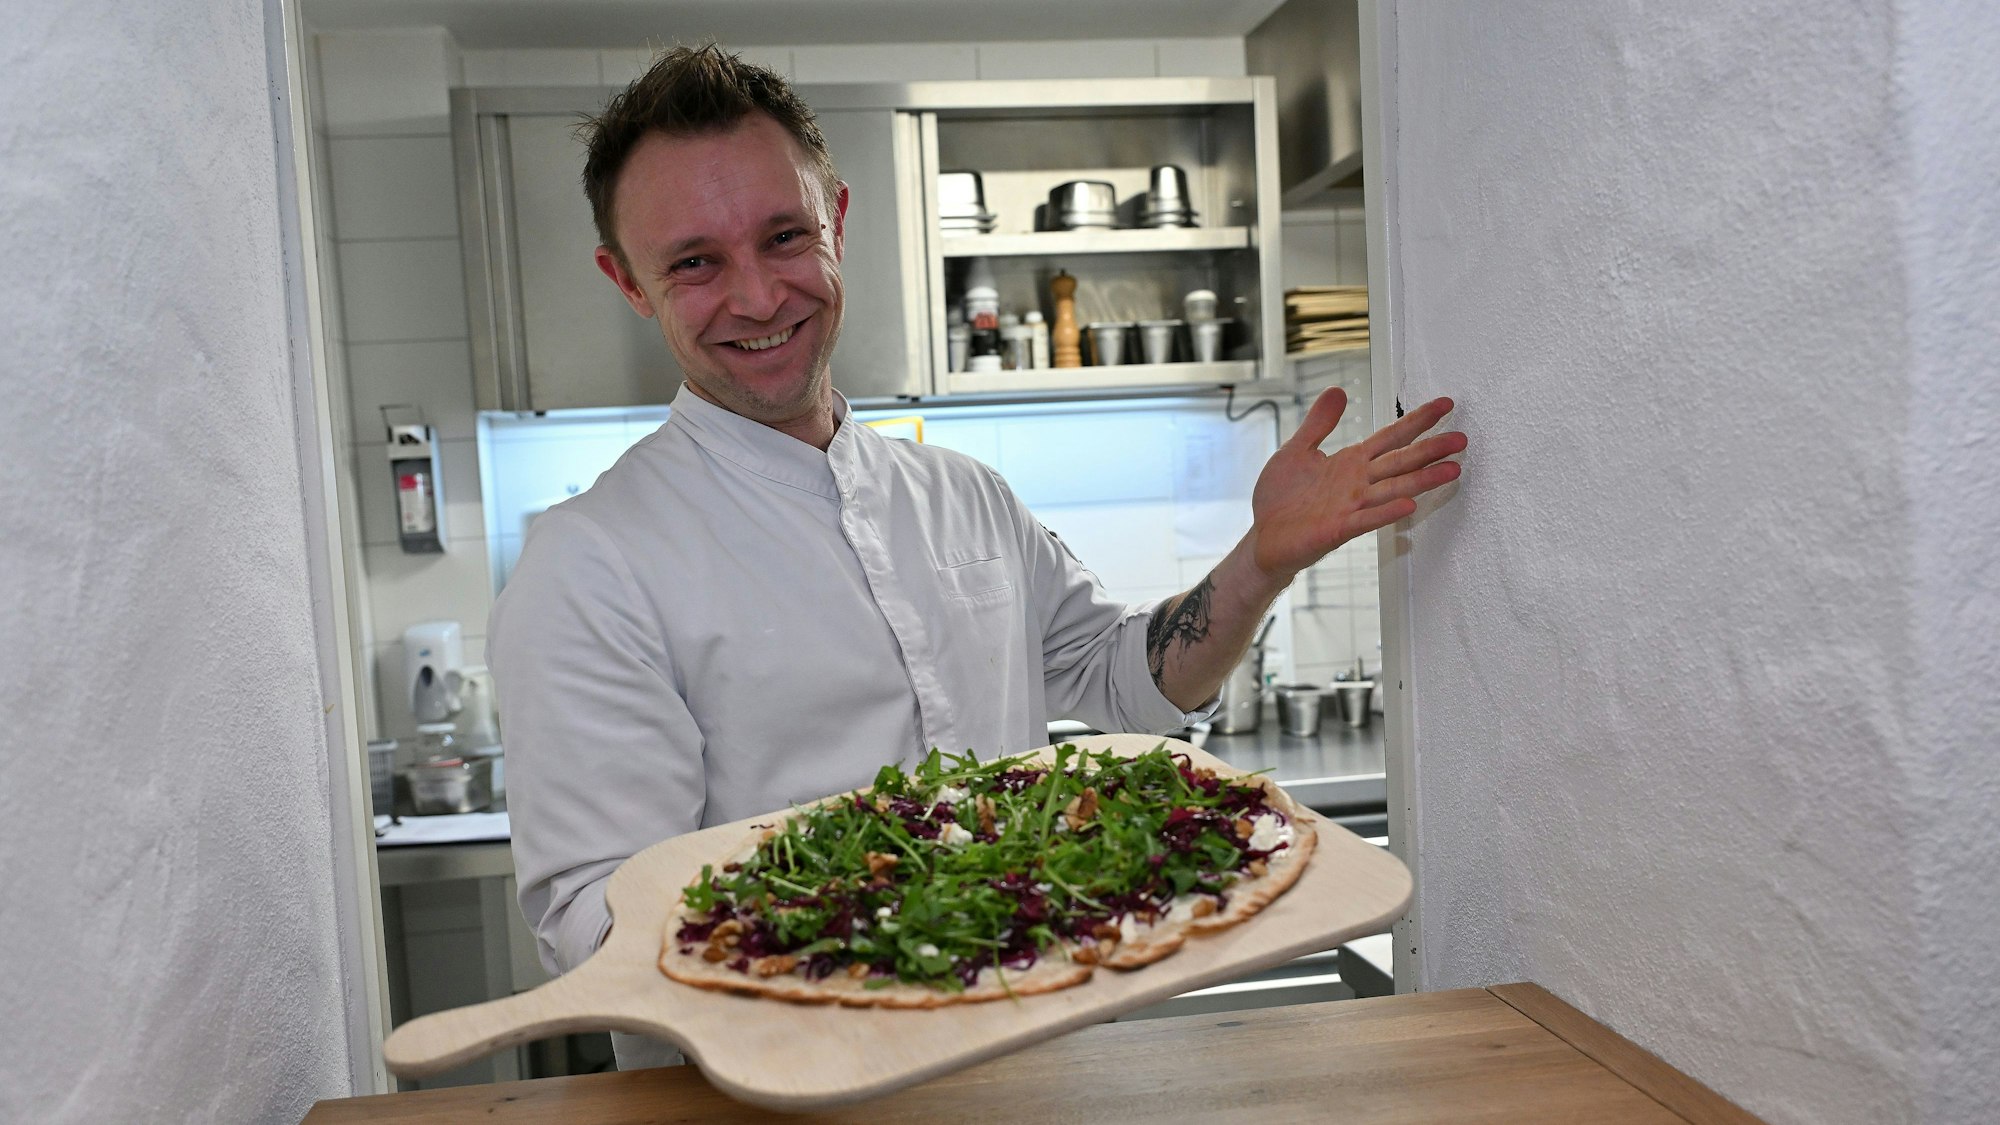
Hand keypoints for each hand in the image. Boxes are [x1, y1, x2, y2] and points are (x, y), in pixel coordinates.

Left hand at [1248, 389, 1465, 580]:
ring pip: (1394, 489)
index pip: (1391, 437)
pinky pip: (1367, 519)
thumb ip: (1319, 423)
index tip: (1445, 405)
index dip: (1417, 421)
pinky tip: (1410, 505)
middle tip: (1463, 439)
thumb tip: (1337, 391)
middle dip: (1432, 450)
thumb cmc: (1281, 498)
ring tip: (1453, 470)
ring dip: (1423, 480)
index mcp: (1351, 462)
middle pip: (1401, 462)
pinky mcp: (1338, 528)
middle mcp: (1358, 483)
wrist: (1262, 537)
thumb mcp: (1296, 450)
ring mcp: (1351, 506)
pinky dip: (1387, 512)